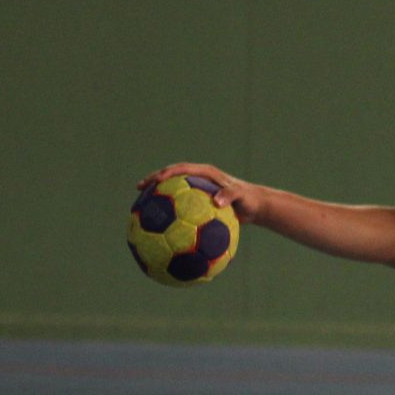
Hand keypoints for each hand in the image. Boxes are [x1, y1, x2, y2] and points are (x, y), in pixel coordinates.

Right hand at [140, 161, 260, 216]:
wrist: (255, 206)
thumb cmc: (249, 200)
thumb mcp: (242, 197)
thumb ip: (231, 196)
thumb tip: (217, 202)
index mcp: (206, 174)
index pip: (183, 169)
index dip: (168, 173)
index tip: (156, 181)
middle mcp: (198, 179)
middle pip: (171, 176)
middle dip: (154, 179)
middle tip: (139, 187)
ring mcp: (196, 190)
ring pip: (172, 191)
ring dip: (156, 195)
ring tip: (140, 203)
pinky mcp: (196, 201)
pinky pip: (179, 205)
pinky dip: (168, 211)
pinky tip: (157, 225)